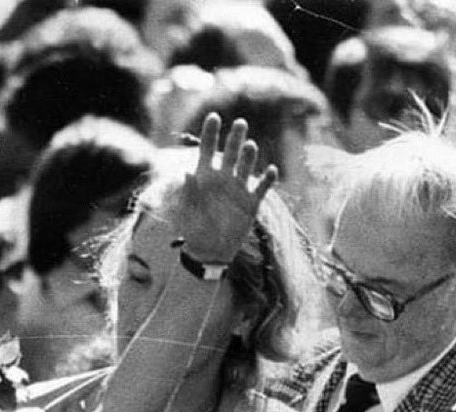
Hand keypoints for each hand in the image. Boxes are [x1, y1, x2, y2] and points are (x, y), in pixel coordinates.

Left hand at [178, 114, 277, 262]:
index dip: (211, 133)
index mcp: (204, 178)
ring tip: (250, 146)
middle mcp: (223, 179)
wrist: (208, 251)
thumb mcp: (186, 211)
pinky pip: (262, 188)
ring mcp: (238, 190)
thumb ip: (187, 192)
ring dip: (250, 156)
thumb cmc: (193, 230)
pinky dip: (267, 180)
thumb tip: (184, 173)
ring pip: (247, 167)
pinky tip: (271, 170)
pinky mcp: (251, 203)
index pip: (207, 151)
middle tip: (240, 123)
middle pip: (231, 153)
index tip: (214, 116)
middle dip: (235, 138)